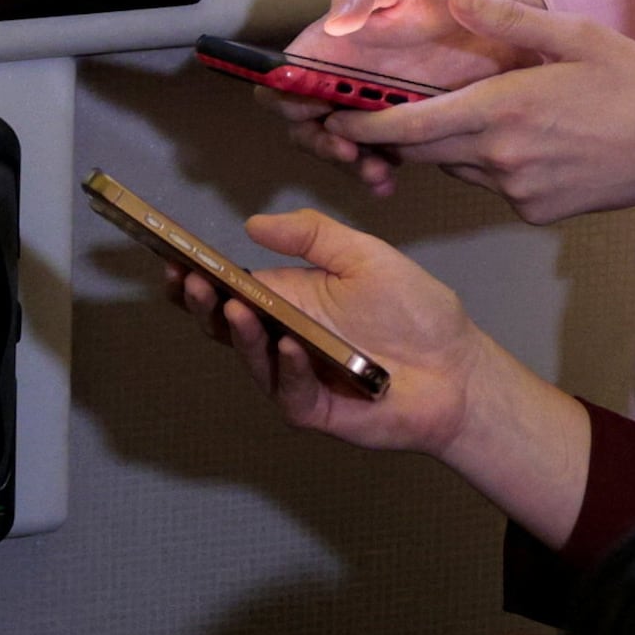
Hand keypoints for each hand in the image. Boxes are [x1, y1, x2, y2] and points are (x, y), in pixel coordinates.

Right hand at [154, 207, 497, 457]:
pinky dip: (287, 368)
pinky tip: (290, 345)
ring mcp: (296, 376)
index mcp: (288, 300)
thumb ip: (313, 236)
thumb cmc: (417, 313)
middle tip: (190, 280)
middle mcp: (283, 338)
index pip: (229, 288)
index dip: (197, 276)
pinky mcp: (316, 409)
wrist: (460, 367)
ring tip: (234, 306)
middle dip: (201, 303)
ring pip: (250, 358)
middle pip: (224, 325)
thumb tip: (253, 225)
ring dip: (238, 332)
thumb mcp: (364, 256)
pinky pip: (289, 391)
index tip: (174, 257)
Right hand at [281, 0, 528, 189]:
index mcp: (329, 45)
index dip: (287, 100)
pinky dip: (376, 173)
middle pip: (304, 122)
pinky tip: (391, 180)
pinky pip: (377, 155)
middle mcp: (342, 79)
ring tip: (377, 174)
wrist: (492, 12)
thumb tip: (334, 22)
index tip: (315, 113)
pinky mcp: (401, 126)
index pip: (286, 79)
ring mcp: (370, 106)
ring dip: (350, 165)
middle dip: (320, 144)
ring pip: (340, 146)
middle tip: (350, 153)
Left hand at [331, 0, 634, 223]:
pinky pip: (493, 186)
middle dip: (397, 133)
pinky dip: (488, 164)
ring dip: (447, 145)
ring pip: (457, 169)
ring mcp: (521, 192)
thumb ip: (505, 21)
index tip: (331, 113)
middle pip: (423, 152)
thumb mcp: (574, 36)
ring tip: (460, 112)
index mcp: (504, 111)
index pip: (410, 126)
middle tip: (374, 109)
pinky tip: (520, 138)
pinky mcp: (538, 212)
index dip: (364, 123)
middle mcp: (503, 159)